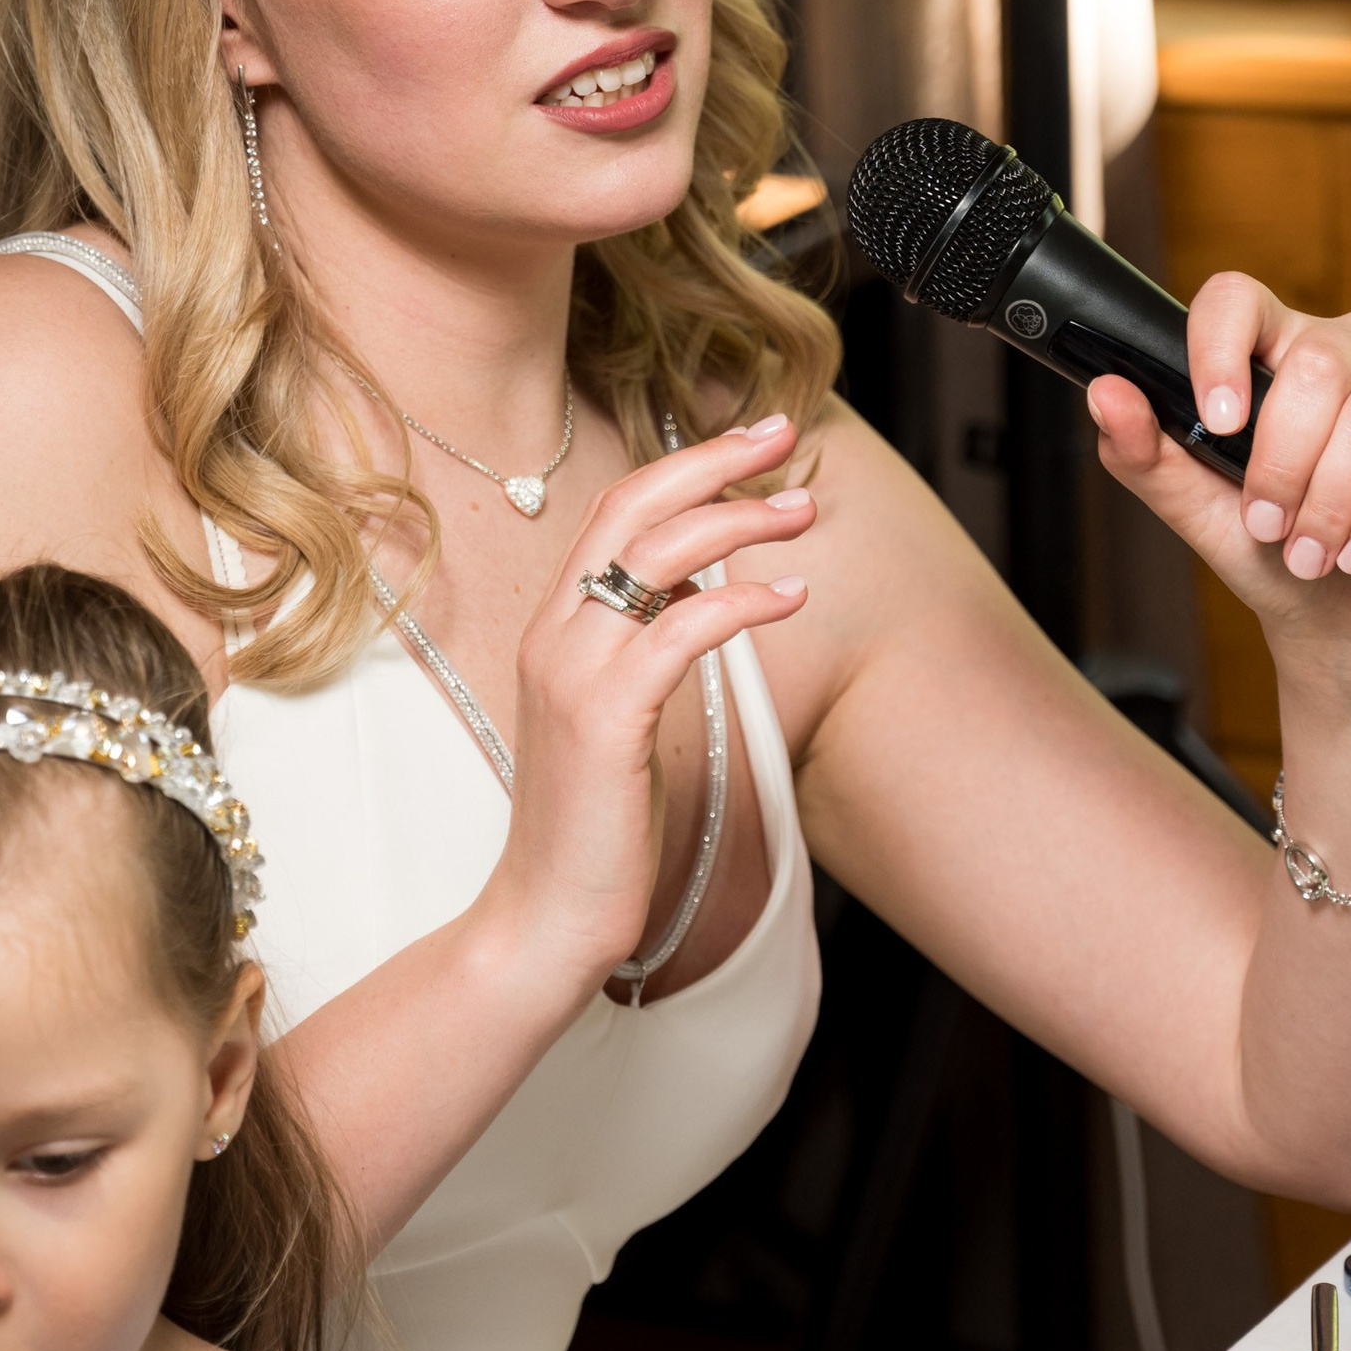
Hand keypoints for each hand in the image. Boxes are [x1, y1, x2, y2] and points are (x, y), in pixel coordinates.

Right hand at [486, 413, 813, 990]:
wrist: (546, 916)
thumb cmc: (597, 825)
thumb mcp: (621, 716)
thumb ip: (649, 644)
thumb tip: (707, 585)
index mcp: (554, 626)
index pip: (616, 509)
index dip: (687, 463)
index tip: (755, 439)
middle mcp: (553, 635)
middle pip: (632, 508)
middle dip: (713, 460)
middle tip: (784, 433)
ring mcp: (573, 674)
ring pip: (656, 556)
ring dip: (740, 521)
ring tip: (803, 512)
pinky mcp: (604, 720)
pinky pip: (678, 631)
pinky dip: (740, 602)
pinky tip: (789, 596)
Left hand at [1088, 275, 1350, 662]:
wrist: (1340, 615)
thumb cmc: (1265, 546)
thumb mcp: (1191, 506)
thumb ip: (1142, 450)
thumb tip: (1105, 392)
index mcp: (1267, 346)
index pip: (1236, 299)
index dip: (1221, 349)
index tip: (1217, 421)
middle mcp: (1342, 344)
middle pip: (1312, 369)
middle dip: (1281, 467)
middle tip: (1268, 527)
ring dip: (1330, 503)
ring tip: (1310, 554)